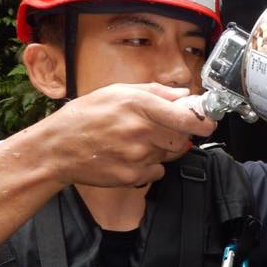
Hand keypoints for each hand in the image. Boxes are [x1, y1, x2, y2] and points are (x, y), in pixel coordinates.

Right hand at [35, 83, 216, 187]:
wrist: (57, 148)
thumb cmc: (85, 117)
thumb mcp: (117, 91)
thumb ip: (155, 92)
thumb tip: (183, 94)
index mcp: (139, 105)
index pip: (186, 117)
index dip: (203, 121)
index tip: (209, 122)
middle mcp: (140, 129)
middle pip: (181, 138)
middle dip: (176, 135)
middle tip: (158, 130)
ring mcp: (137, 155)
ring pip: (168, 154)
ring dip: (160, 149)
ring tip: (135, 141)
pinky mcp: (132, 175)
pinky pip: (156, 171)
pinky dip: (149, 165)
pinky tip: (128, 156)